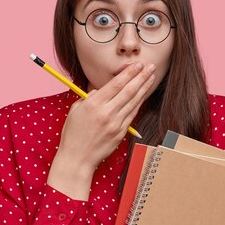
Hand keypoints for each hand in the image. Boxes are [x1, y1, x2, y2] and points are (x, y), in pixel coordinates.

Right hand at [48, 62, 155, 200]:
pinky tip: (144, 94)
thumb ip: (89, 97)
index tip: (137, 65)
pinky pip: (132, 114)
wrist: (78, 159)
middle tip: (151, 66)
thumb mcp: (76, 110)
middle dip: (141, 77)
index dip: (128, 73)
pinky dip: (139, 103)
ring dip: (144, 88)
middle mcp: (106, 113)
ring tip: (151, 77)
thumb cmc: (73, 134)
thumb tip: (101, 89)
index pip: (115, 84)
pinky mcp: (121, 133)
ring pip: (134, 102)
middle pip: (128, 91)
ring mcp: (115, 124)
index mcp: (93, 105)